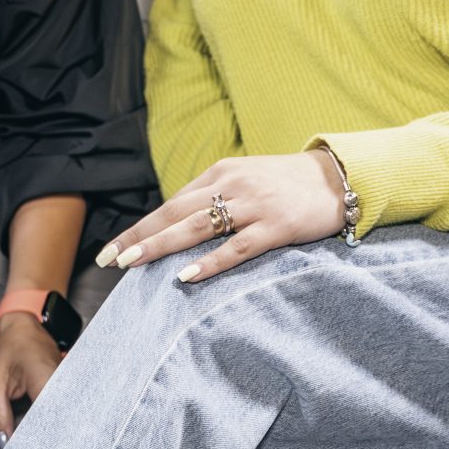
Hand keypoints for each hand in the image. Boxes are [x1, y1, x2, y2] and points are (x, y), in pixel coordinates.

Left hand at [0, 313, 63, 448]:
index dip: (41, 448)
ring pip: (68, 421)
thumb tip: (3, 444)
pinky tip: (53, 440)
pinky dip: (58, 426)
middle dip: (52, 448)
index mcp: (45, 380)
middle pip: (63, 426)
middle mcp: (65, 384)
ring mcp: (73, 386)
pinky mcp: (73, 389)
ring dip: (57, 438)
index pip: (47, 424)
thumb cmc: (10, 349)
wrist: (26, 324)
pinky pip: (67, 412)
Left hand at [92, 150, 350, 284]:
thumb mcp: (246, 179)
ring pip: (197, 228)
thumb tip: (178, 223)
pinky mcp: (275, 226)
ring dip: (161, 246)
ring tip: (132, 263)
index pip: (171, 203)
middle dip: (138, 236)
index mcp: (220, 172)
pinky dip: (209, 262)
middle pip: (175, 214)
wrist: (340, 177)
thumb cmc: (288, 183)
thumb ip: (215, 196)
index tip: (112, 247)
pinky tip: (185, 276)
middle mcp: (231, 185)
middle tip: (109, 258)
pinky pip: (236, 248)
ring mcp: (253, 205)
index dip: (140, 226)